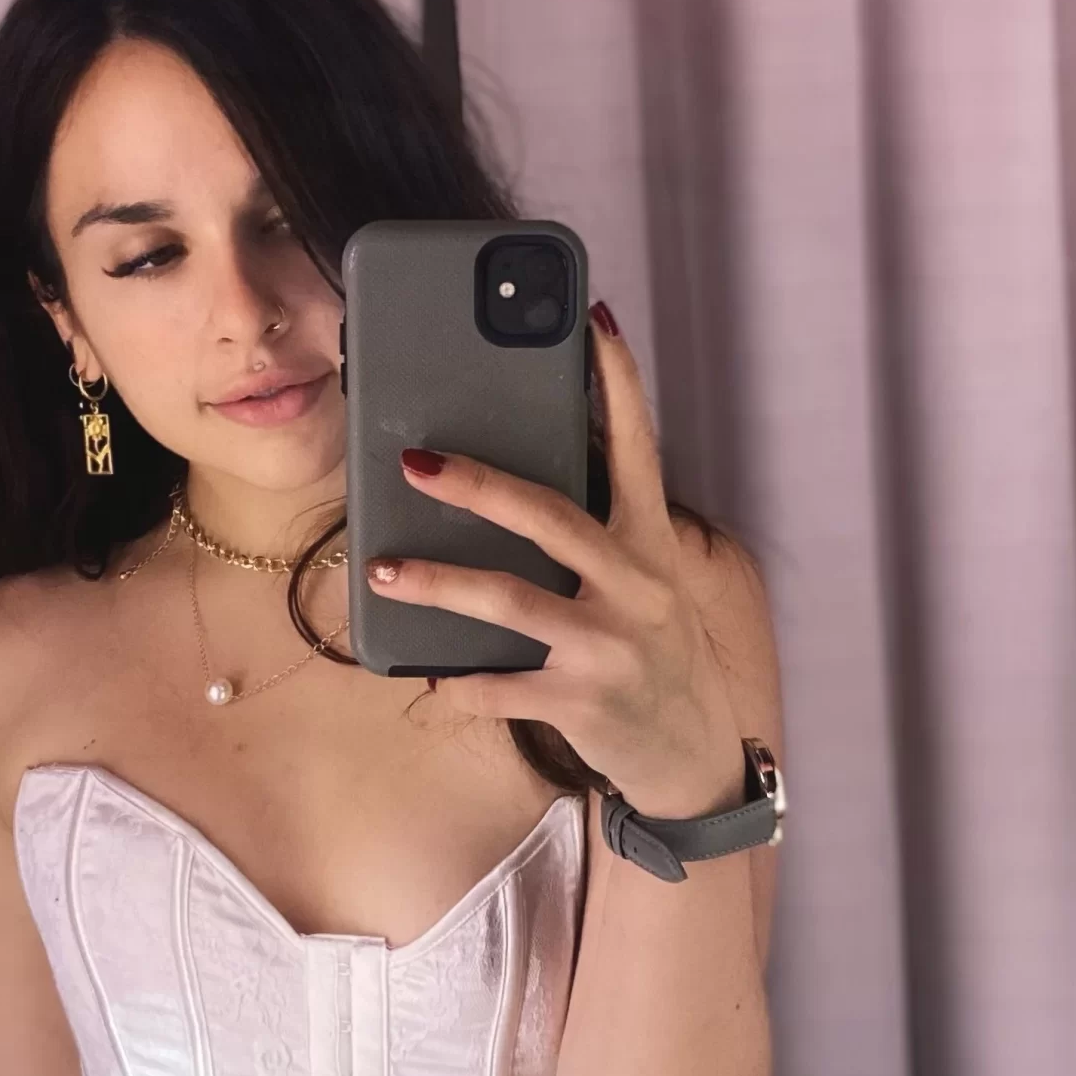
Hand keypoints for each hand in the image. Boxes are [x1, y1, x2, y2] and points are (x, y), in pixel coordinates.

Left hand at [365, 301, 746, 814]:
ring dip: (436, 584)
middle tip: (414, 463)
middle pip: (550, 517)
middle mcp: (637, 586)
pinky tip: (424, 675)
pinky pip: (495, 686)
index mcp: (651, 542)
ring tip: (383, 571)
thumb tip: (518, 475)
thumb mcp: (644, 583)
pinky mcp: (581, 703)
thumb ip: (598, 532)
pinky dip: (453, 682)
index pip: (639, 447)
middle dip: (477, 485)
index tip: (592, 321)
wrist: (691, 755)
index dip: (617, 382)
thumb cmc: (649, 651)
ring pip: (507, 602)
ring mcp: (609, 647)